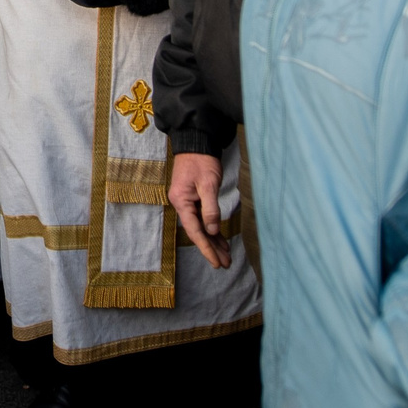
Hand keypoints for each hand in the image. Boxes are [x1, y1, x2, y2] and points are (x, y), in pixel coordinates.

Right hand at [169, 152, 229, 269]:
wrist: (196, 142)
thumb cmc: (201, 160)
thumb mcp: (208, 184)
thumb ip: (210, 208)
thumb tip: (212, 231)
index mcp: (181, 201)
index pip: (194, 230)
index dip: (206, 248)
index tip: (216, 262)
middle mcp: (182, 204)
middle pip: (197, 232)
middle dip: (211, 249)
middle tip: (224, 264)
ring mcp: (187, 202)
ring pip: (201, 227)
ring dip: (213, 242)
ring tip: (226, 257)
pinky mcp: (194, 199)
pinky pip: (203, 219)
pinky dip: (213, 230)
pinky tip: (221, 241)